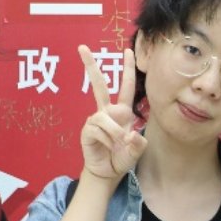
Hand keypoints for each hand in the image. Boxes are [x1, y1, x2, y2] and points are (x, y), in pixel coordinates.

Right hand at [78, 44, 146, 180]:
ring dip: (114, 132)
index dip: (127, 69)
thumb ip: (138, 145)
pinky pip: (98, 129)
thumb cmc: (121, 158)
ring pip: (105, 117)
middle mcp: (107, 112)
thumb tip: (133, 135)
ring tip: (117, 145)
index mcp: (122, 112)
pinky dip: (106, 139)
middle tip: (82, 47)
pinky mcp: (87, 129)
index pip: (126, 87)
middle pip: (99, 85)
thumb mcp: (135, 152)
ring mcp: (95, 120)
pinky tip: (105, 147)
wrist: (107, 173)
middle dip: (91, 66)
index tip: (127, 51)